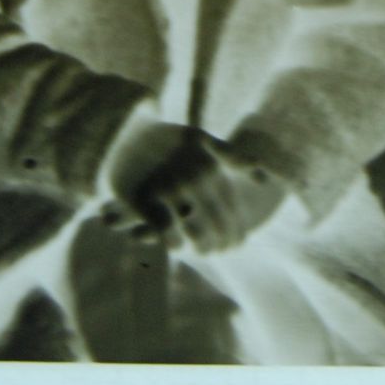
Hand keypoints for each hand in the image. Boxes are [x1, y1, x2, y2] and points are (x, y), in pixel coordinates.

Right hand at [110, 126, 283, 255]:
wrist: (120, 132)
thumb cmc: (166, 139)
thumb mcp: (201, 140)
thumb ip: (232, 157)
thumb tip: (264, 178)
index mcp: (210, 166)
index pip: (231, 207)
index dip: (237, 229)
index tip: (239, 243)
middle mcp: (193, 178)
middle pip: (217, 222)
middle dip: (223, 241)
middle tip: (223, 253)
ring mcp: (169, 189)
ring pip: (195, 230)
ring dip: (202, 246)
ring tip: (205, 252)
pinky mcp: (144, 200)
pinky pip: (167, 231)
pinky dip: (175, 243)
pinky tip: (178, 247)